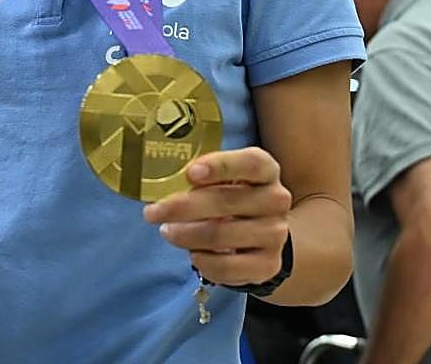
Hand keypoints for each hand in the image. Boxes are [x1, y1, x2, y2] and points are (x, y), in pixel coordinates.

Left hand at [143, 146, 290, 286]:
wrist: (265, 234)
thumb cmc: (235, 197)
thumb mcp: (226, 179)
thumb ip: (205, 176)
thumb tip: (167, 183)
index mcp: (266, 170)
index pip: (250, 163)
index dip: (220, 166)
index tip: (190, 173)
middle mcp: (276, 200)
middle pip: (226, 202)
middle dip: (183, 207)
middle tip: (153, 212)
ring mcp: (275, 234)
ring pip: (221, 235)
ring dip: (186, 235)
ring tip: (167, 232)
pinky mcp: (268, 265)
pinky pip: (226, 267)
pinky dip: (202, 261)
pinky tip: (192, 254)